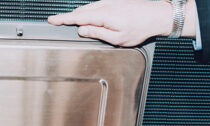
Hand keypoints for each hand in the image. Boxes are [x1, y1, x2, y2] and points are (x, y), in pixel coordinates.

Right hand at [48, 0, 197, 46]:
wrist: (157, 16)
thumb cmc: (140, 28)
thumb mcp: (118, 38)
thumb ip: (98, 33)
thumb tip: (82, 30)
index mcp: (104, 15)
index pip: (78, 17)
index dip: (63, 19)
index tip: (52, 20)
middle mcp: (105, 5)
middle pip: (81, 11)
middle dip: (68, 17)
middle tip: (56, 22)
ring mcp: (109, 2)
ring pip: (88, 8)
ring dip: (78, 15)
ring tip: (69, 22)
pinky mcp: (114, 2)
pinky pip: (96, 6)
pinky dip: (88, 12)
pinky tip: (88, 18)